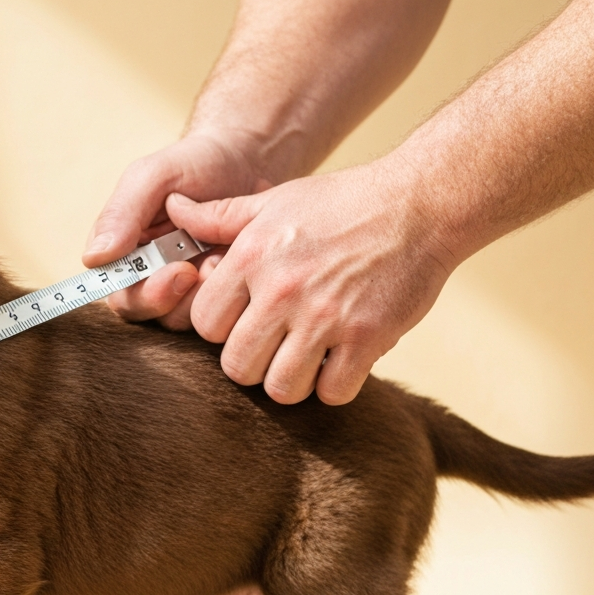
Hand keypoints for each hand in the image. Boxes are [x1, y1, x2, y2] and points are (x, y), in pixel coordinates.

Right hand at [84, 132, 272, 330]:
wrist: (248, 160)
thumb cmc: (194, 164)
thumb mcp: (154, 176)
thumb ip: (121, 213)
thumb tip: (94, 259)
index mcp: (121, 252)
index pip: (118, 293)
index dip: (145, 293)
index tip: (178, 270)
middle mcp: (146, 275)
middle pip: (149, 312)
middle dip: (178, 295)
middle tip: (204, 265)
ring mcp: (182, 287)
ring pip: (183, 316)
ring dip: (208, 290)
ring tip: (226, 252)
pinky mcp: (215, 291)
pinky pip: (218, 308)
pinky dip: (232, 288)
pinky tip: (240, 258)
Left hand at [166, 161, 456, 404]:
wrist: (420, 203)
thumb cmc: (342, 203)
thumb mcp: (273, 202)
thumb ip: (219, 218)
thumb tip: (173, 208)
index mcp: (251, 258)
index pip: (205, 325)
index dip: (222, 330)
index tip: (243, 322)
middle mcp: (281, 289)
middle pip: (237, 366)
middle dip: (252, 364)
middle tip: (273, 349)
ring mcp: (324, 316)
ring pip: (281, 388)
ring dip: (292, 381)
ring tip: (305, 359)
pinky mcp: (367, 337)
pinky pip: (333, 392)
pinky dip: (335, 386)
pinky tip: (341, 363)